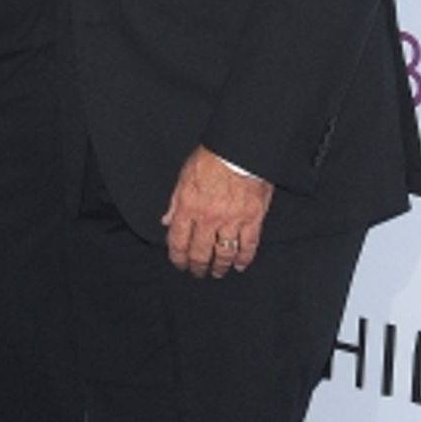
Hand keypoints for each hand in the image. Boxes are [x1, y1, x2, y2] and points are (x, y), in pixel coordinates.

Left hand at [161, 146, 273, 277]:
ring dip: (220, 266)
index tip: (179, 263)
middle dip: (197, 266)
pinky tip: (240, 264)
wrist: (240, 149)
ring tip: (218, 272)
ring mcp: (231, 220)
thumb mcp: (184, 176)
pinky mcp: (252, 219)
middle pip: (200, 252)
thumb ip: (175, 202)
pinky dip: (244, 258)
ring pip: (224, 253)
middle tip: (198, 272)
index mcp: (189, 207)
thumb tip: (167, 221)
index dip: (178, 257)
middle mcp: (208, 217)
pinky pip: (248, 245)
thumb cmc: (213, 157)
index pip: (178, 241)